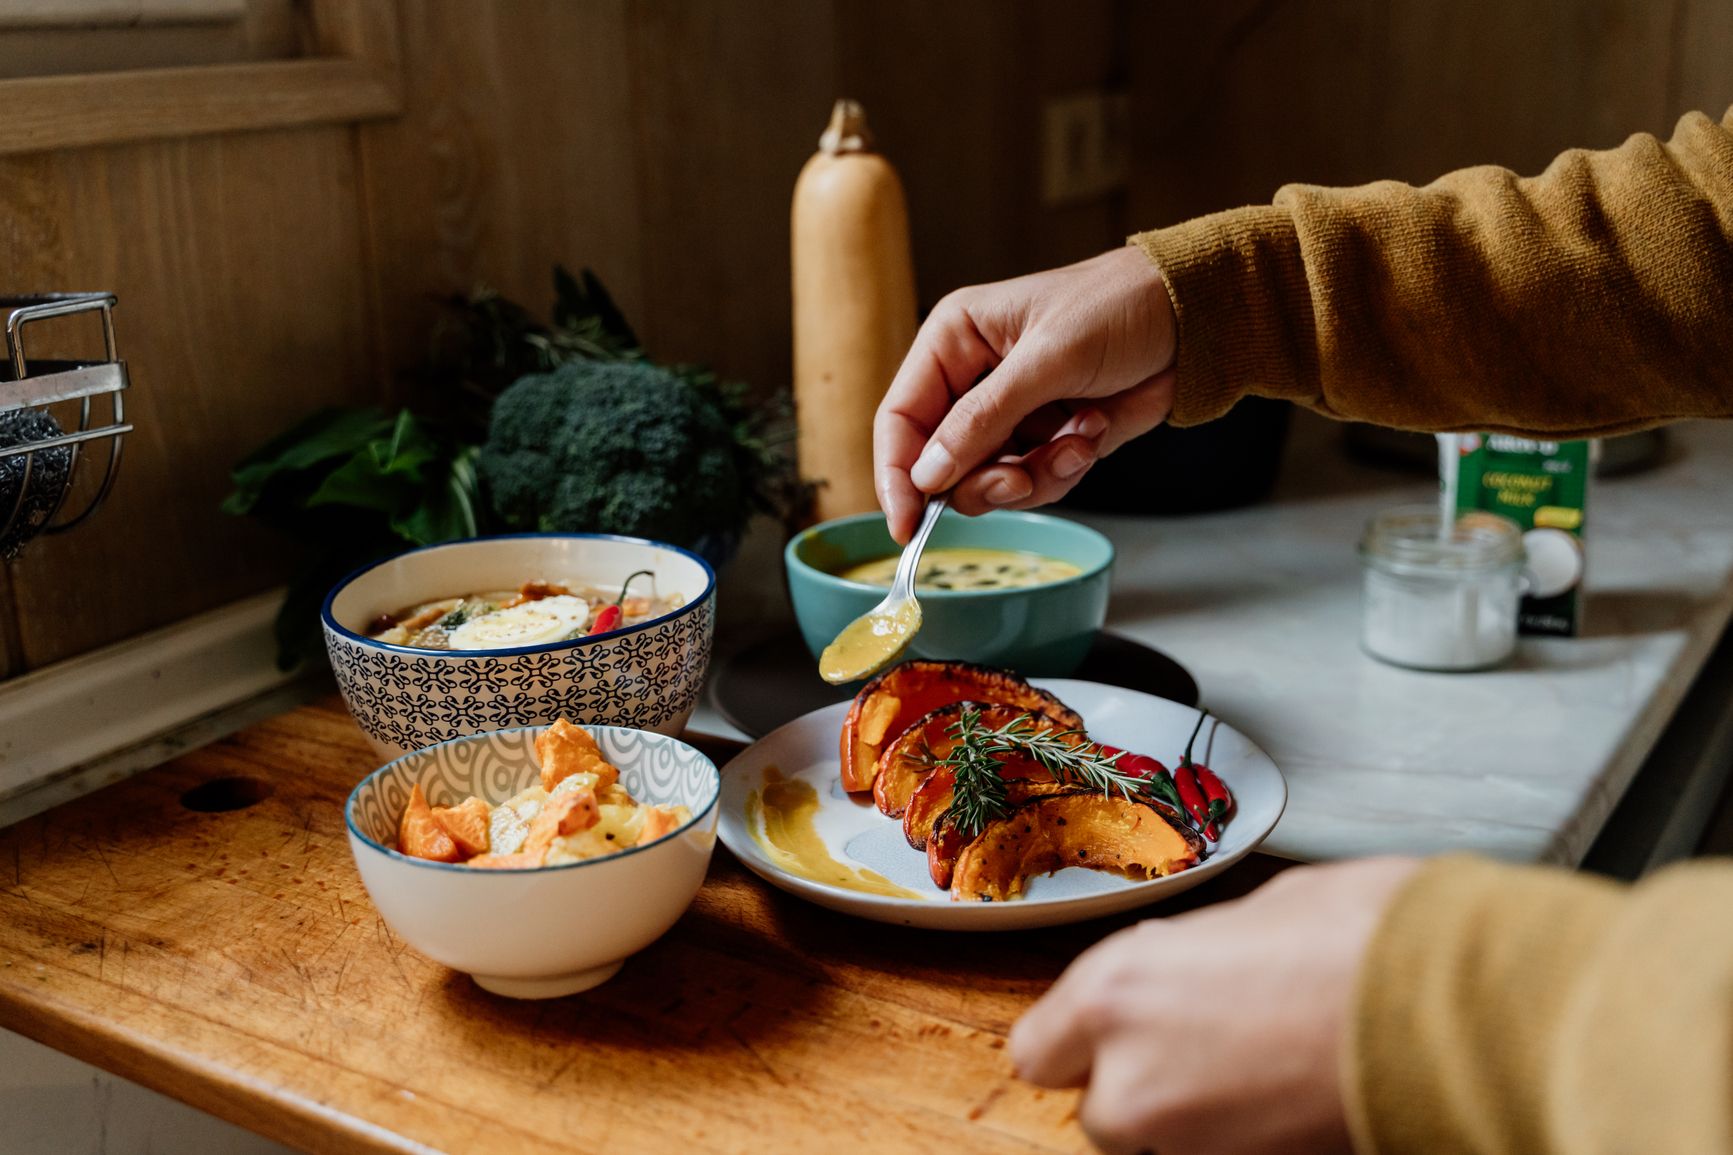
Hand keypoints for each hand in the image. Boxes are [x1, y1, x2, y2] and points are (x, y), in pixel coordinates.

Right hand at [874, 246, 1176, 542]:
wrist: (1192, 319)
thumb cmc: (1116, 307)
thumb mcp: (1046, 359)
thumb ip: (982, 419)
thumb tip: (929, 474)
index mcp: (953, 340)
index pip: (901, 417)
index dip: (899, 474)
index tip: (907, 523)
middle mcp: (972, 380)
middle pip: (941, 463)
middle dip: (982, 480)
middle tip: (1018, 479)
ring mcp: (1011, 414)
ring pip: (989, 481)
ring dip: (1034, 476)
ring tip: (1075, 444)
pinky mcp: (1048, 438)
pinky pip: (1034, 482)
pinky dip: (1063, 470)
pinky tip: (1092, 434)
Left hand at [1010, 857, 1421, 1154]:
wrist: (1460, 1002)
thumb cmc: (1367, 935)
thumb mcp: (1257, 913)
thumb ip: (1192, 957)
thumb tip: (1194, 970)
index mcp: (1117, 989)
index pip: (1040, 1051)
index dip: (1075, 1042)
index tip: (1103, 1034)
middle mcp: (1135, 1076)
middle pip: (1098, 1112)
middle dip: (1139, 1086)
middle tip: (1201, 1047)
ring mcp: (1193, 1140)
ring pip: (1158, 1145)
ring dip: (1192, 1118)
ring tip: (1259, 1069)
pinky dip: (1242, 1138)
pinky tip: (1289, 1096)